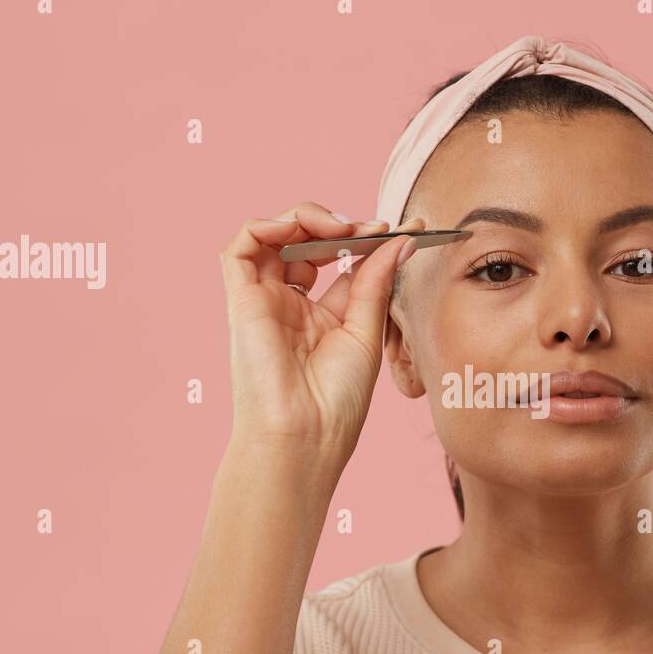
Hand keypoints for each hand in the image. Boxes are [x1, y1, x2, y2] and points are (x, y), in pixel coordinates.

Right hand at [218, 202, 423, 468]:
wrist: (303, 435)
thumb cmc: (335, 402)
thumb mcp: (366, 332)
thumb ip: (376, 282)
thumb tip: (401, 240)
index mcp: (323, 316)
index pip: (344, 261)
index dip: (372, 239)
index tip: (411, 230)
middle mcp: (291, 304)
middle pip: (308, 242)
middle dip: (341, 225)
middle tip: (373, 228)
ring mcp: (265, 300)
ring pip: (273, 236)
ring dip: (306, 218)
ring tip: (339, 229)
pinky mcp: (241, 300)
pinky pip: (241, 247)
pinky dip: (266, 225)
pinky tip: (298, 229)